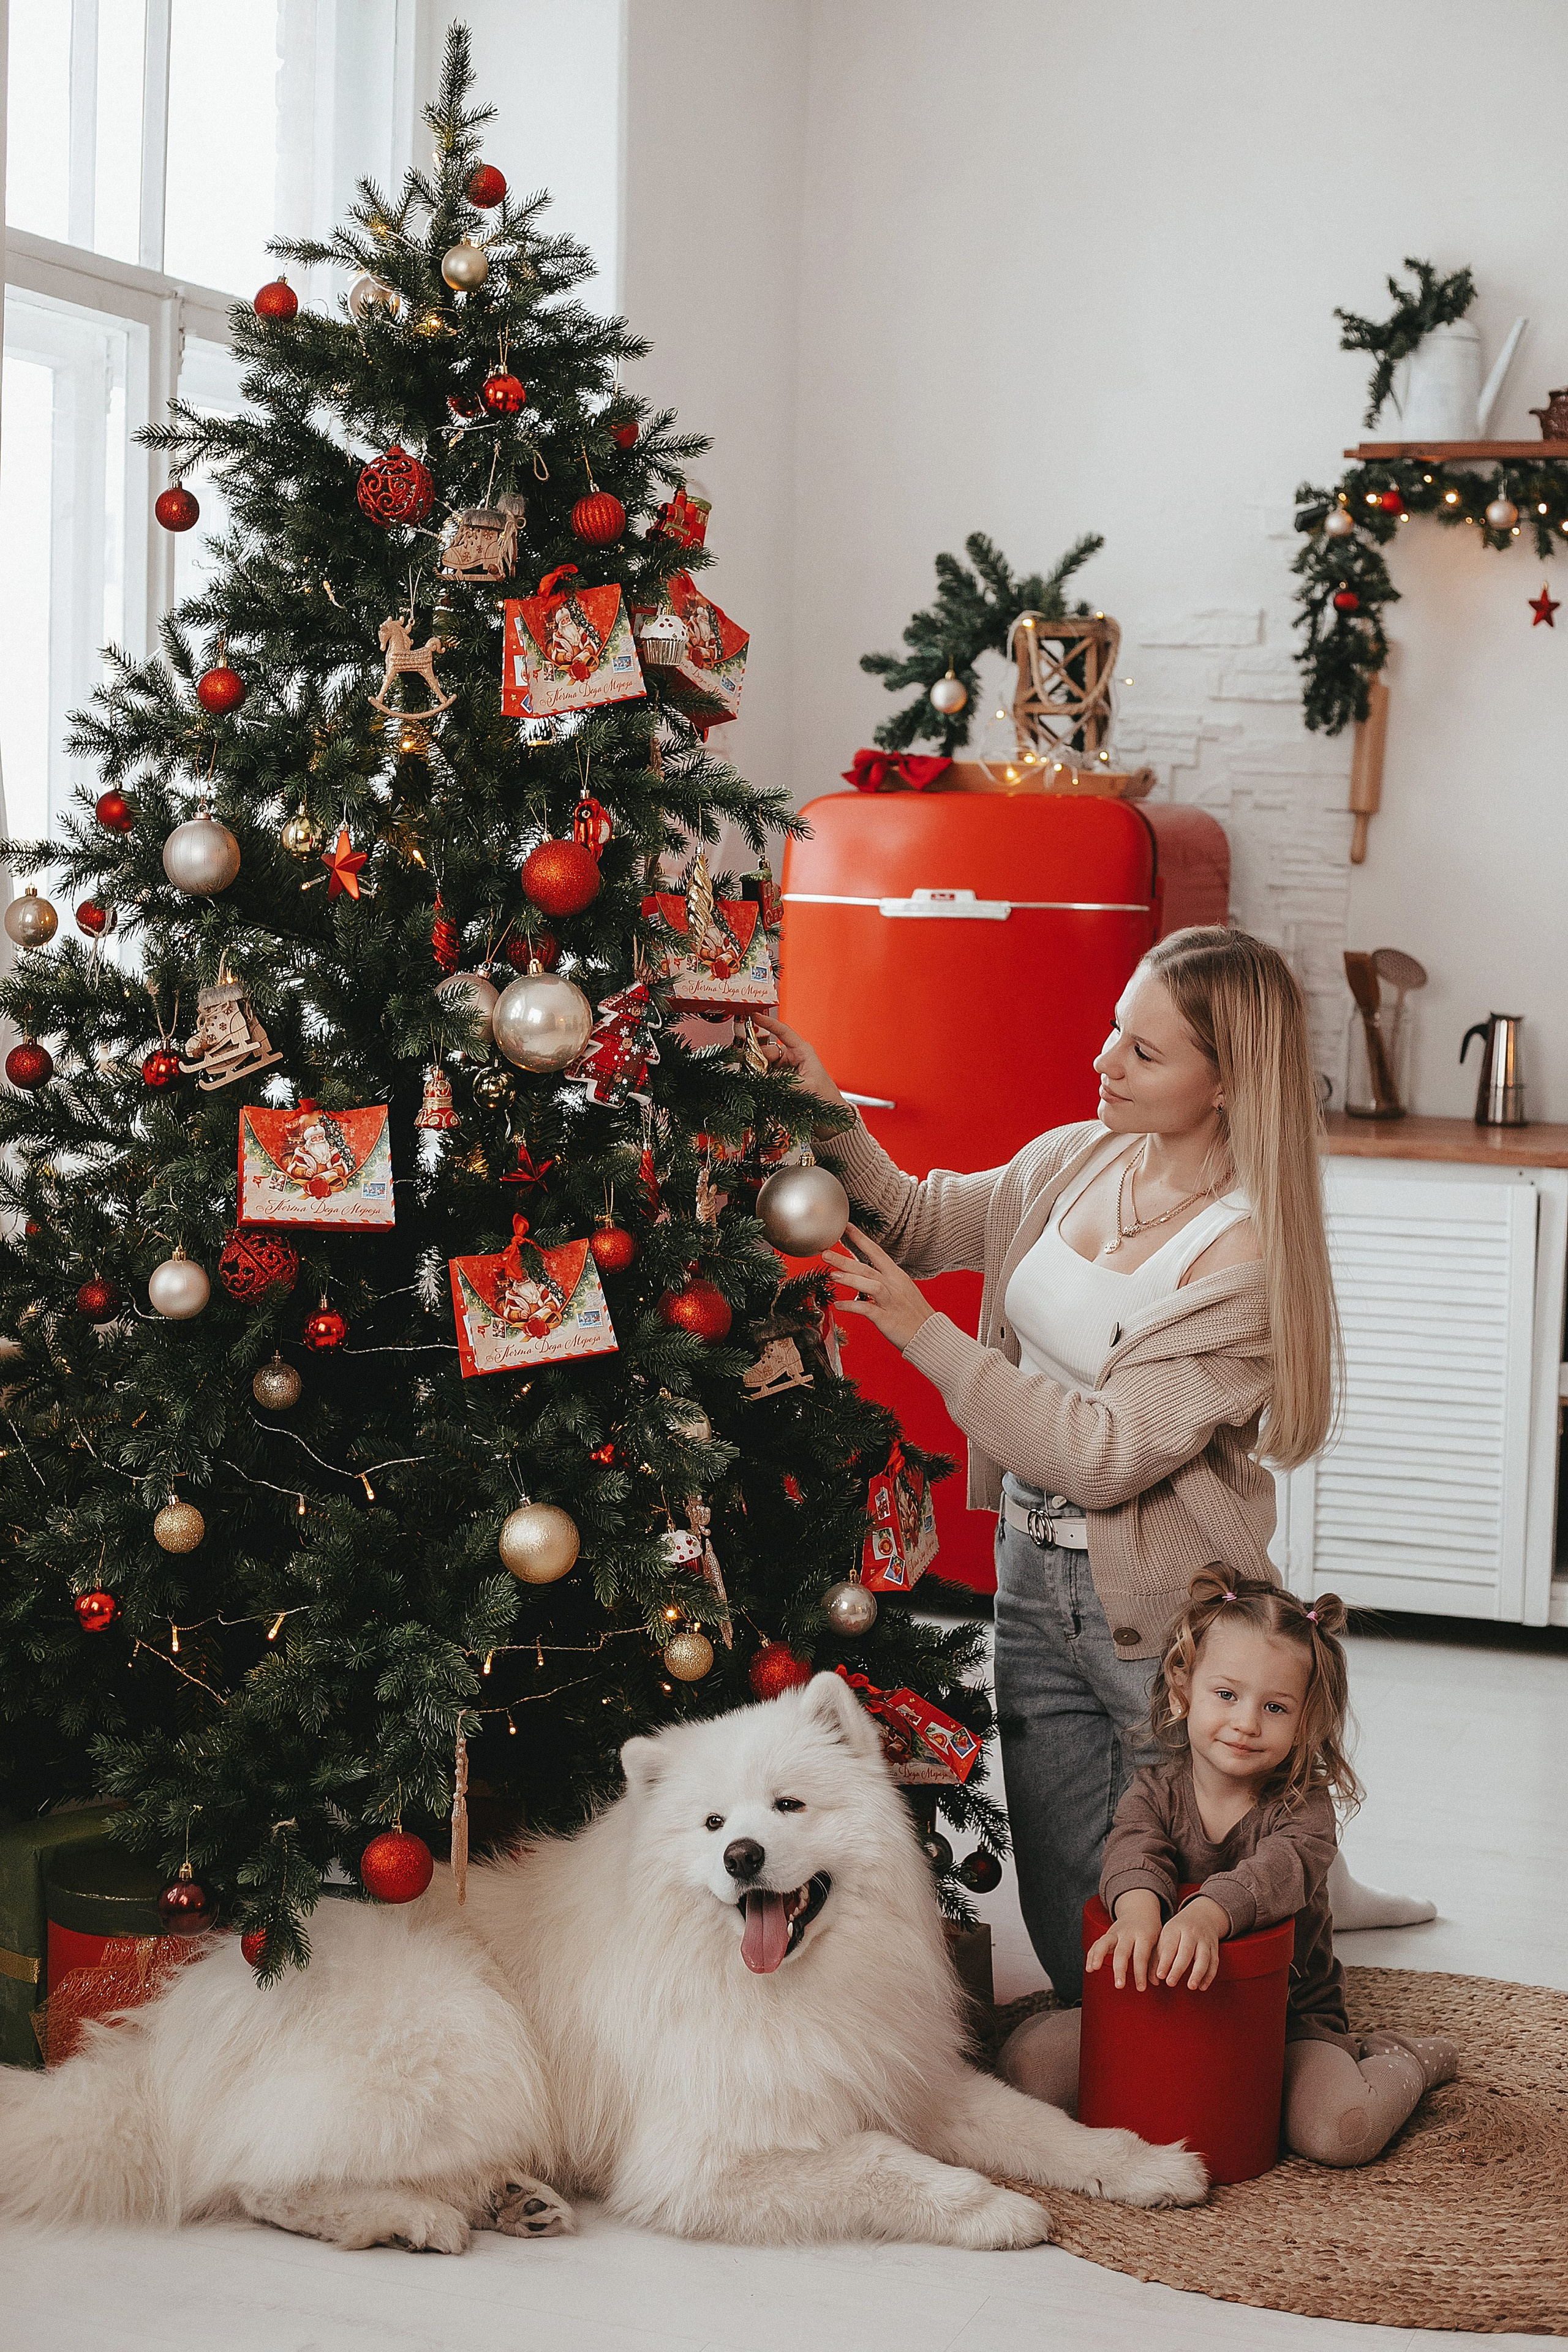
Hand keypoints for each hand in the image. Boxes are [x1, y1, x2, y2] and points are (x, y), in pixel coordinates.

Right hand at [748, 1013, 845, 1111]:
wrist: (830, 1119)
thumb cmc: (826, 1099)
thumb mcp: (806, 1088)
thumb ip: (784, 1083)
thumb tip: (763, 1080)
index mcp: (802, 1052)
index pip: (783, 1032)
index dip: (768, 1023)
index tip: (754, 1016)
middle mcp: (792, 1058)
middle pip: (767, 1052)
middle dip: (757, 1058)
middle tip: (751, 1069)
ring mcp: (785, 1070)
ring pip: (763, 1065)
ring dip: (757, 1072)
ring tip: (754, 1081)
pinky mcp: (780, 1083)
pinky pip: (765, 1078)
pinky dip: (760, 1081)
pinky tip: (757, 1086)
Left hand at [822, 1225, 933, 1353]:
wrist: (930, 1335)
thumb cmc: (914, 1314)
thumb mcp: (902, 1290)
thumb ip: (884, 1281)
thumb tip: (865, 1275)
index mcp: (897, 1276)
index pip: (876, 1252)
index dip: (860, 1239)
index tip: (845, 1227)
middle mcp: (894, 1285)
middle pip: (867, 1268)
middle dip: (845, 1259)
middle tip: (825, 1252)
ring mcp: (891, 1302)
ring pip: (870, 1285)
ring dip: (850, 1279)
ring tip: (832, 1274)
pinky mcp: (888, 1319)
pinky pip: (867, 1310)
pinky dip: (852, 1307)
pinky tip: (839, 1306)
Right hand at [1085, 1891, 1162, 1989]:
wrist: (1140, 1909)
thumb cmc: (1150, 1929)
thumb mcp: (1158, 1942)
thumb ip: (1155, 1962)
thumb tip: (1155, 1982)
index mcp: (1143, 1935)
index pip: (1141, 1956)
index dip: (1140, 1973)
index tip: (1141, 1988)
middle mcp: (1128, 1933)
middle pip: (1121, 1951)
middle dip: (1119, 1969)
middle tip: (1119, 1985)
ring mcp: (1115, 1932)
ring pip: (1104, 1943)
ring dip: (1098, 1956)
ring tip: (1094, 1969)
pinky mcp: (1107, 1934)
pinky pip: (1097, 1944)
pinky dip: (1091, 1955)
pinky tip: (1089, 1968)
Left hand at [1153, 1896, 1228, 1990]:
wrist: (1202, 1915)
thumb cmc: (1178, 1931)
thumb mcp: (1165, 1936)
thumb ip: (1157, 1957)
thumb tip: (1154, 1980)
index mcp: (1175, 1928)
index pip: (1169, 1945)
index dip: (1164, 1961)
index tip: (1160, 1976)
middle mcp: (1191, 1933)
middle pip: (1186, 1951)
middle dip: (1178, 1968)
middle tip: (1170, 1983)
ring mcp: (1205, 1940)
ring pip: (1203, 1957)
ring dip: (1198, 1973)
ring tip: (1191, 1986)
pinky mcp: (1214, 1948)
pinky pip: (1214, 1962)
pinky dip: (1209, 1975)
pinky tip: (1202, 1987)